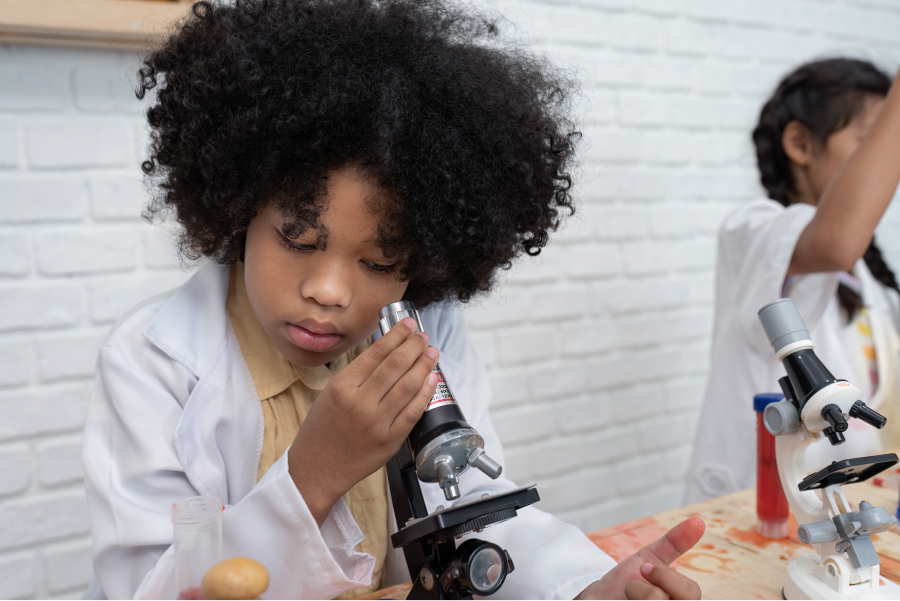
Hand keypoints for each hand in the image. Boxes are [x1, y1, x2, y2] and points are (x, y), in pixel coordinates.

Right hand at [287, 317, 438, 524]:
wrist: (316, 468)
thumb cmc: (322, 429)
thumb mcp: (330, 393)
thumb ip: (358, 374)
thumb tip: (388, 351)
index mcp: (342, 386)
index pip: (376, 353)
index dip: (396, 335)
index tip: (408, 325)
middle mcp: (360, 402)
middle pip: (395, 365)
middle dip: (414, 346)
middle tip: (423, 336)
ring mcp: (377, 423)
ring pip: (408, 385)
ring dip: (424, 365)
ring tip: (431, 352)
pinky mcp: (390, 440)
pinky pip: (413, 411)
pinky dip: (425, 392)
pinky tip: (432, 378)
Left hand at [576, 517, 704, 599]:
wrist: (598, 599)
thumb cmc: (627, 581)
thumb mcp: (649, 558)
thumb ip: (673, 543)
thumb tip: (698, 521)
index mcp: (682, 600)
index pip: (692, 592)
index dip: (666, 577)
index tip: (643, 569)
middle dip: (650, 592)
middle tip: (631, 588)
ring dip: (635, 598)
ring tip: (625, 599)